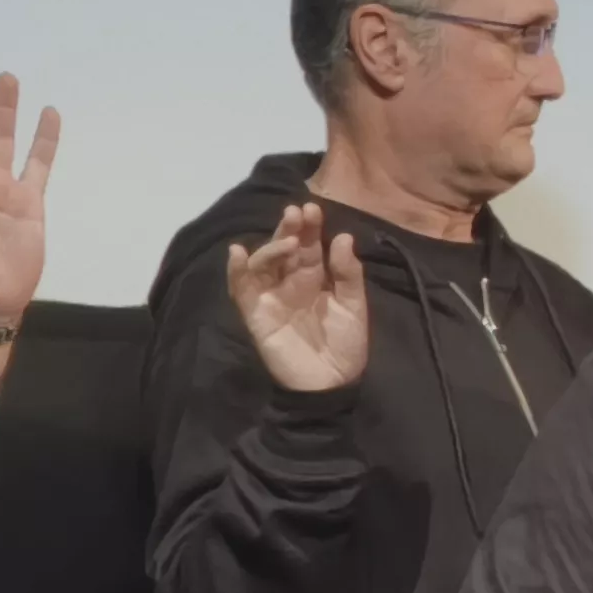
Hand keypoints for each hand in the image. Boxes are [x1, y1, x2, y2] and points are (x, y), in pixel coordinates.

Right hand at [224, 203, 371, 392]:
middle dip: (289, 229)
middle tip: (298, 212)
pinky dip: (237, 271)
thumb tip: (343, 237)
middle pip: (283, 249)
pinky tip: (239, 253)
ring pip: (262, 264)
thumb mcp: (354, 306)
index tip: (313, 208)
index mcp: (314, 278)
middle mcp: (289, 282)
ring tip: (288, 240)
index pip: (308, 246)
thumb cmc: (346, 345)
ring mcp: (270, 296)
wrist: (332, 383)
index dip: (309, 227)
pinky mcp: (255, 314)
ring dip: (270, 248)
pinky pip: (241, 289)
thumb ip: (348, 274)